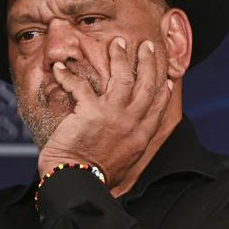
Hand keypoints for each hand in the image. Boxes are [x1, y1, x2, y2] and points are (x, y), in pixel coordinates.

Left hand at [37, 36, 172, 187]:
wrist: (79, 185)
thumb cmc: (95, 178)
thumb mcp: (123, 164)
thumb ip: (129, 147)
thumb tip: (128, 142)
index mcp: (141, 137)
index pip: (158, 106)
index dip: (164, 88)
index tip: (168, 77)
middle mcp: (132, 123)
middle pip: (147, 85)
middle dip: (148, 62)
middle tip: (146, 46)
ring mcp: (113, 116)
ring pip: (122, 77)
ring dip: (120, 56)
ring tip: (118, 43)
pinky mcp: (90, 112)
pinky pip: (79, 85)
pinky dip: (67, 75)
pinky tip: (60, 67)